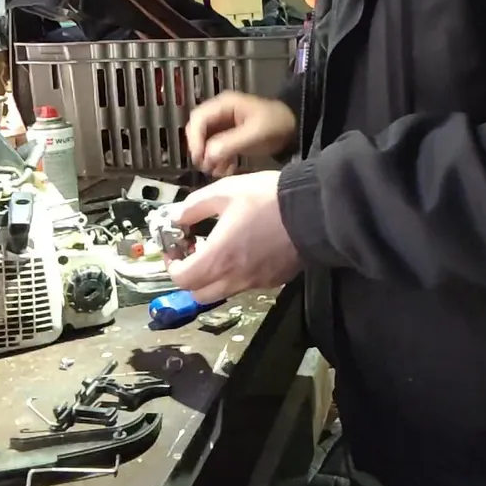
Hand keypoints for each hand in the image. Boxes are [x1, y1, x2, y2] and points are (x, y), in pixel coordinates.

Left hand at [165, 171, 300, 302]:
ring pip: (222, 291)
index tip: (176, 247)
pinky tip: (245, 250)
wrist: (312, 210)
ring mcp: (255, 282)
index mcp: (218, 258)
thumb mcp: (224, 191)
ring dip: (213, 276)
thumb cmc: (267, 200)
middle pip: (198, 293)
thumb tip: (177, 217)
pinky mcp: (273, 280)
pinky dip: (236, 275)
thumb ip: (194, 206)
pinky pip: (246, 285)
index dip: (172, 264)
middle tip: (195, 251)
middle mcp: (234, 278)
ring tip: (220, 249)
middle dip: (190, 275)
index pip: (181, 279)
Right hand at [186, 92, 295, 176]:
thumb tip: (208, 156)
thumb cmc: (276, 125)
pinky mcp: (230, 136)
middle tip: (205, 167)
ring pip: (206, 141)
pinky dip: (218, 159)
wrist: (294, 128)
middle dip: (200, 149)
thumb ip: (230, 143)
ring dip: (209, 157)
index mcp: (224, 105)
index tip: (199, 158)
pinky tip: (226, 170)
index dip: (194, 138)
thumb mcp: (254, 134)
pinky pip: (216, 147)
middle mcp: (221, 112)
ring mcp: (225, 124)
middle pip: (199, 130)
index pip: (198, 119)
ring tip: (217, 171)